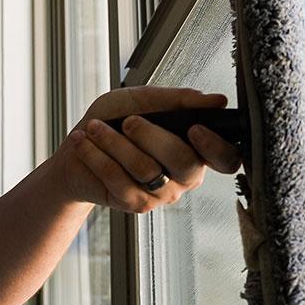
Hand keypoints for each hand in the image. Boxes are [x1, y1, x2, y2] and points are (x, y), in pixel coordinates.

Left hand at [53, 86, 241, 213]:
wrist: (77, 148)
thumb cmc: (115, 120)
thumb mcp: (144, 100)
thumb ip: (178, 100)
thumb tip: (215, 100)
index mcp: (196, 149)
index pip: (226, 158)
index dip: (217, 147)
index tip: (195, 128)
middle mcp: (185, 176)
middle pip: (184, 162)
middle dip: (152, 137)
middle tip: (128, 121)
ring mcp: (162, 194)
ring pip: (146, 170)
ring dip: (115, 143)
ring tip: (95, 127)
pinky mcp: (135, 204)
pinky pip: (119, 180)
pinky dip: (97, 156)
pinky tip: (84, 141)